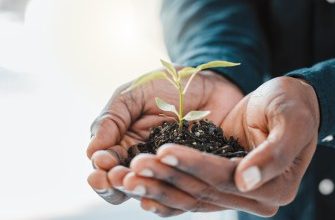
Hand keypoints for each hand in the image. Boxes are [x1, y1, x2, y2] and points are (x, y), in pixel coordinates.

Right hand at [86, 70, 243, 205]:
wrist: (209, 84)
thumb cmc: (168, 86)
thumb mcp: (134, 95)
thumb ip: (112, 119)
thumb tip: (91, 151)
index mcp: (124, 143)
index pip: (105, 165)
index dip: (100, 168)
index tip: (102, 162)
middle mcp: (142, 160)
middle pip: (121, 184)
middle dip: (113, 183)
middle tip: (115, 176)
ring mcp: (166, 168)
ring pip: (147, 190)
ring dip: (136, 189)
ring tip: (132, 180)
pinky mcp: (189, 173)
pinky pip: (177, 188)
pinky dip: (167, 192)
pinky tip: (162, 185)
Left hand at [123, 76, 319, 215]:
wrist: (289, 103)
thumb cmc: (294, 106)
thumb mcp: (292, 122)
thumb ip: (274, 153)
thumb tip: (245, 180)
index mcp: (276, 186)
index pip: (225, 178)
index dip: (193, 165)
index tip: (163, 150)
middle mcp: (255, 197)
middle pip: (204, 192)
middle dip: (167, 177)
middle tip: (134, 165)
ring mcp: (237, 194)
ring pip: (192, 196)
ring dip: (160, 186)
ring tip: (129, 175)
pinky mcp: (222, 184)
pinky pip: (192, 194)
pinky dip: (167, 192)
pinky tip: (142, 190)